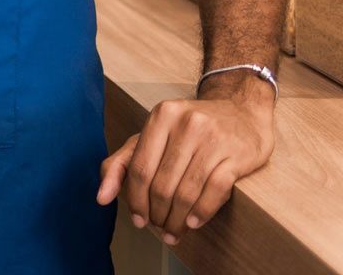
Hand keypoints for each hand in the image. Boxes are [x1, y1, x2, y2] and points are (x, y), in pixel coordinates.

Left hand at [96, 72, 275, 244]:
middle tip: (159, 228)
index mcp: (160, 116)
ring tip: (174, 231)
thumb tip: (101, 198)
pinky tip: (193, 222)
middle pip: (162, 183)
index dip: (136, 199)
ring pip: (187, 191)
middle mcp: (185, 123)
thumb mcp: (152, 136)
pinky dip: (202, 212)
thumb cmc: (190, 129)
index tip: (138, 219)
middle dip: (158, 213)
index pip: (139, 168)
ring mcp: (213, 138)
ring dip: (177, 219)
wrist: (241, 111)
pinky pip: (215, 190)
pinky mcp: (237, 154)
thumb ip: (122, 163)